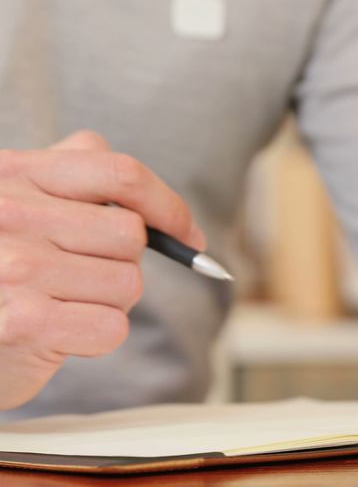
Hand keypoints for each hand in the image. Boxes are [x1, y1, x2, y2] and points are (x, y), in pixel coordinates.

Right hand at [0, 131, 203, 409]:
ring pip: (128, 284)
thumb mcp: (28, 200)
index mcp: (16, 173)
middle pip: (131, 235)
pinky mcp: (23, 323)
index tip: (187, 236)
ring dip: (110, 302)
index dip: (169, 207)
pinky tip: (60, 332)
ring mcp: (14, 268)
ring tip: (64, 303)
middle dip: (124, 263)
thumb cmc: (5, 264)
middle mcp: (10, 214)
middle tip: (86, 277)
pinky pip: (112, 327)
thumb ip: (84, 175)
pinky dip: (97, 336)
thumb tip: (178, 224)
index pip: (122, 174)